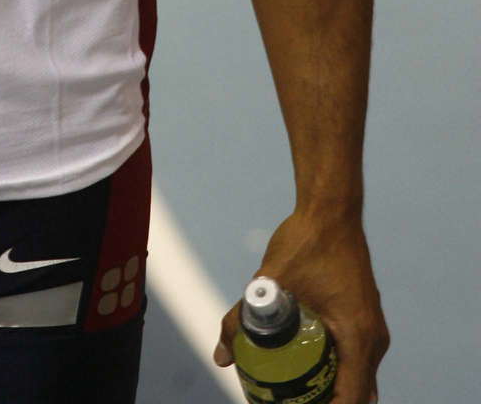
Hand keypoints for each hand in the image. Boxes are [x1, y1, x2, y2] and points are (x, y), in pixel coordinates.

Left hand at [214, 210, 388, 402]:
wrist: (331, 210)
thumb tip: (221, 357)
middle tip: (289, 402)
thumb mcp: (268, 283)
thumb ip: (243, 320)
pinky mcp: (365, 320)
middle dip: (325, 403)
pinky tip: (305, 368)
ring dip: (332, 390)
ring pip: (358, 380)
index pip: (350, 400)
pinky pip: (356, 361)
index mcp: (358, 337)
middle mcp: (373, 340)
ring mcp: (373, 330)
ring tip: (295, 394)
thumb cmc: (305, 242)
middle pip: (356, 396)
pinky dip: (337, 372)